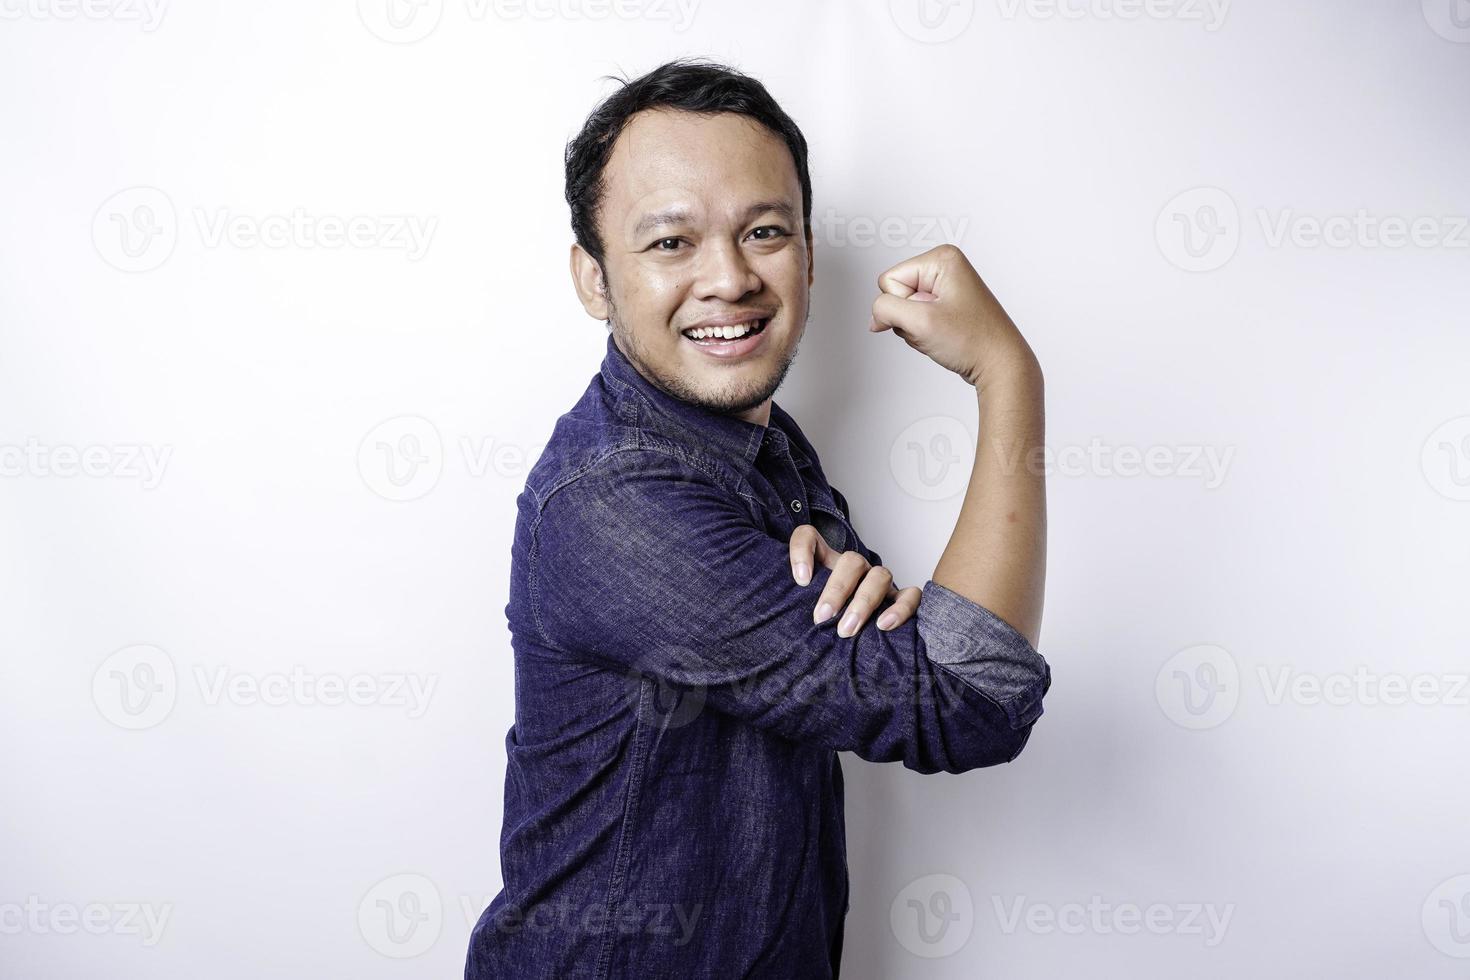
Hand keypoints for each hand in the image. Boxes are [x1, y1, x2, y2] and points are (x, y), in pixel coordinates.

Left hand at [788, 524, 921, 636]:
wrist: (853, 639)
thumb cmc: (824, 620)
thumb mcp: (800, 608)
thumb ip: (788, 603)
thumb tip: (770, 614)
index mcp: (825, 563)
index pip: (809, 537)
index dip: (802, 551)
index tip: (799, 580)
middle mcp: (853, 568)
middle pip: (851, 560)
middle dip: (836, 590)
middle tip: (821, 617)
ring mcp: (878, 582)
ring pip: (879, 575)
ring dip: (863, 602)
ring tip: (846, 630)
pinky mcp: (900, 600)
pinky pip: (911, 596)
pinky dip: (900, 608)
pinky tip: (883, 625)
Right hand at [869, 243, 1037, 388]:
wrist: (1000, 365)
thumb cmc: (974, 341)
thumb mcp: (920, 322)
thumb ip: (886, 310)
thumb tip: (876, 315)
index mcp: (942, 258)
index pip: (889, 279)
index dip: (901, 305)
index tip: (927, 317)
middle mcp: (945, 267)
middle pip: (896, 293)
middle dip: (908, 318)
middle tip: (935, 327)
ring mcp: (946, 287)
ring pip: (904, 309)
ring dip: (916, 328)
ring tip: (942, 333)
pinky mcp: (946, 305)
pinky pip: (916, 318)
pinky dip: (923, 333)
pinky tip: (943, 337)